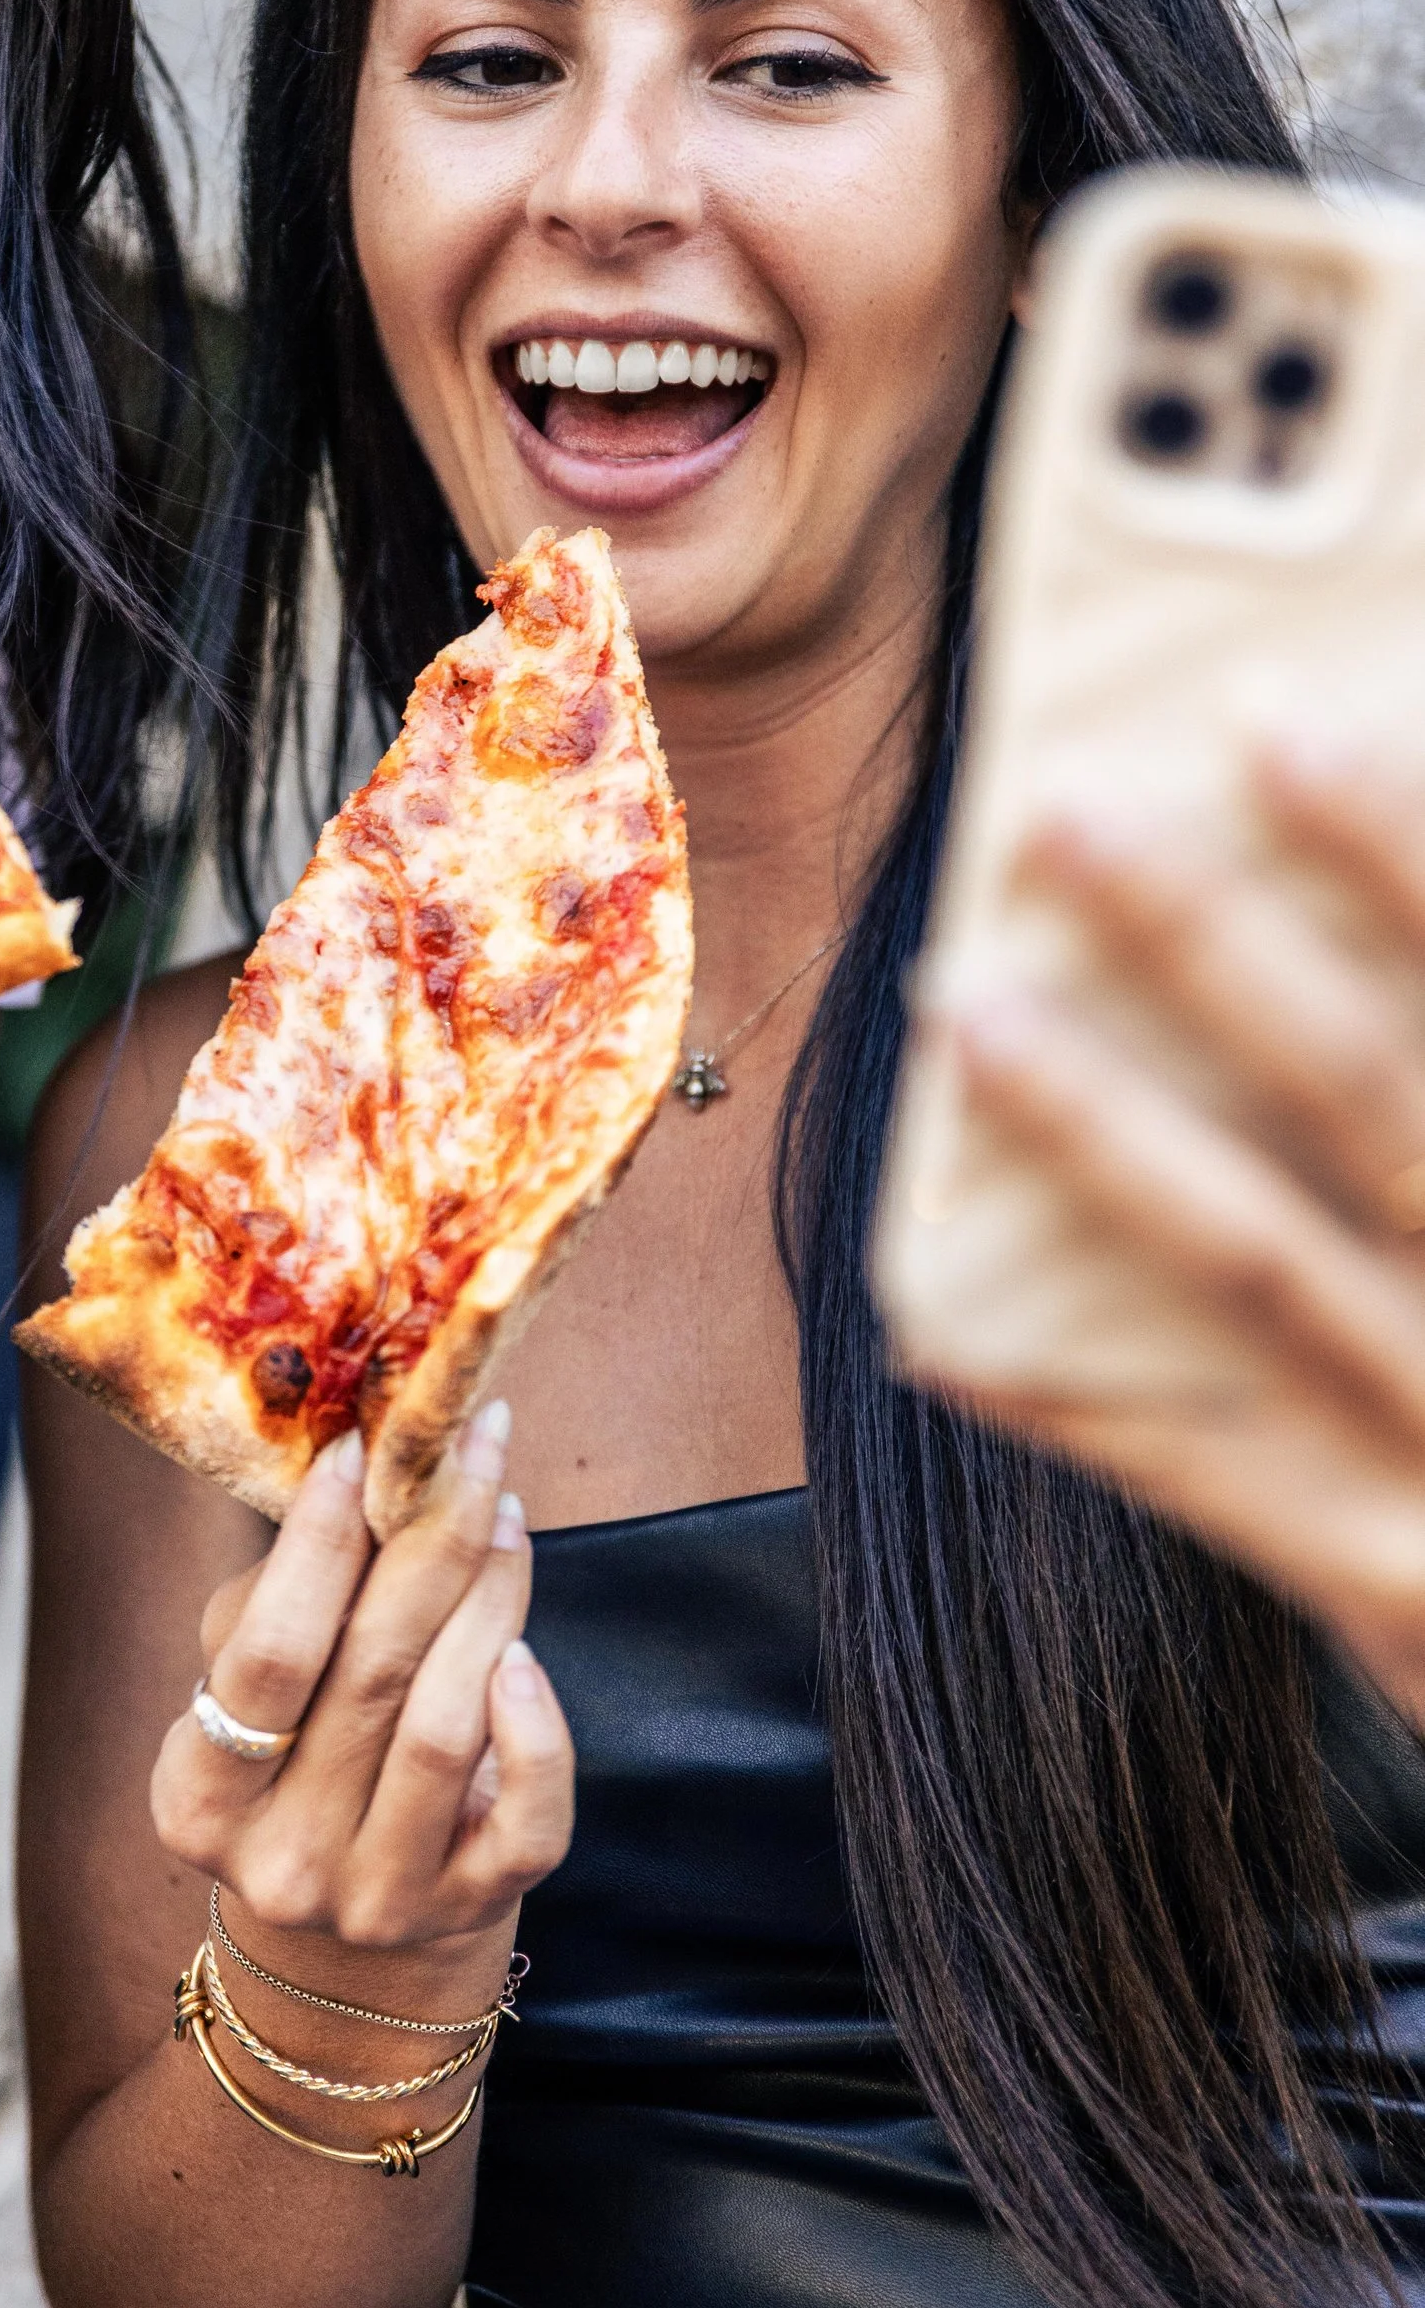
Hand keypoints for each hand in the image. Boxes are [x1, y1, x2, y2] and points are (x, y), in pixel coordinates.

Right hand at [149, 1401, 573, 1985]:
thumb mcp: (252, 1696)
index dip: (317, 1543)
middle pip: (371, 1674)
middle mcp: (282, 1862)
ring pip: (447, 1727)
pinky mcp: (467, 1913)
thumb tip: (353, 1465)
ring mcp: (378, 1899)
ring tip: (505, 1519)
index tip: (359, 1445)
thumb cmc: (297, 1765)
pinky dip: (537, 1730)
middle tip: (472, 1451)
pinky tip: (526, 1655)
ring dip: (491, 1602)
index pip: (267, 1655)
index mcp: (199, 1797)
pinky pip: (526, 1817)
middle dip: (432, 1540)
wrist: (348, 1943)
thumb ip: (283, 1598)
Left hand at [933, 741, 1424, 1715]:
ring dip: (1100, 1122)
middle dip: (1215, 941)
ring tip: (963, 996)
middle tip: (1058, 803)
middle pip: (1379, 1093)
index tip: (1269, 710)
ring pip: (1261, 1260)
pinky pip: (1208, 1472)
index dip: (1398, 851)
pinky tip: (930, 1313)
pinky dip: (1067, 1388)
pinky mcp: (1409, 1597)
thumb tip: (1343, 946)